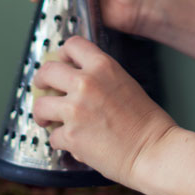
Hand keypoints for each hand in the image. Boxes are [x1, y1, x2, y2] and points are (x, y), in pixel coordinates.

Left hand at [32, 35, 177, 186]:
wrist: (154, 150)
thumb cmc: (147, 122)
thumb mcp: (125, 84)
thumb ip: (100, 79)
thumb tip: (75, 84)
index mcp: (103, 66)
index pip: (72, 44)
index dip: (61, 54)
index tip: (60, 64)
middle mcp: (86, 83)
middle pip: (47, 71)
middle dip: (41, 81)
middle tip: (42, 90)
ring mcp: (75, 109)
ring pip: (40, 105)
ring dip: (42, 114)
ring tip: (47, 121)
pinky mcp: (70, 135)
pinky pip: (53, 136)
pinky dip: (60, 141)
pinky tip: (72, 143)